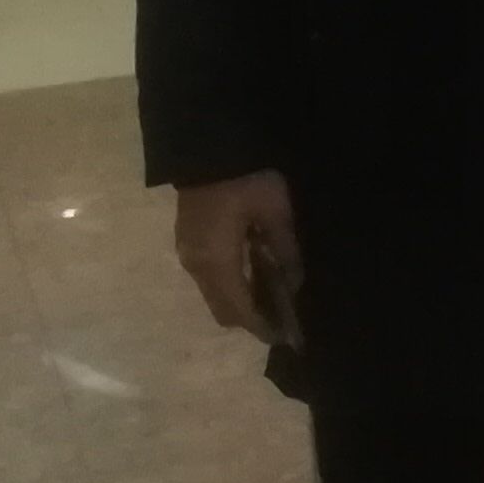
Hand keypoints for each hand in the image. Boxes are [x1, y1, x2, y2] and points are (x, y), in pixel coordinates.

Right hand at [174, 170, 303, 347]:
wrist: (208, 145)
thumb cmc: (246, 178)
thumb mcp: (275, 211)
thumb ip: (286, 250)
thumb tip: (295, 284)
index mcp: (216, 262)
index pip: (238, 310)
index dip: (261, 327)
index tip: (284, 337)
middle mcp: (196, 266)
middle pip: (222, 309)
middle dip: (250, 319)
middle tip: (283, 316)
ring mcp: (188, 253)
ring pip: (214, 295)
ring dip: (239, 301)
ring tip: (273, 295)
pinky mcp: (188, 241)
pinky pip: (209, 278)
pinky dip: (230, 284)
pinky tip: (254, 272)